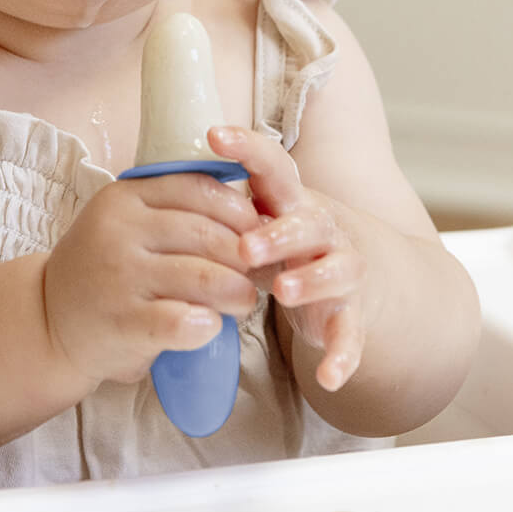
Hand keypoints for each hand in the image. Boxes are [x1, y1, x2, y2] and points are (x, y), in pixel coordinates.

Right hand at [43, 171, 265, 384]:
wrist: (47, 318)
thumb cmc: (102, 267)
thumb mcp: (125, 222)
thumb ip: (170, 209)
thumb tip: (249, 214)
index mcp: (125, 197)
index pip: (196, 188)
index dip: (237, 209)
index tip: (255, 229)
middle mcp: (120, 230)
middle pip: (207, 233)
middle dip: (246, 255)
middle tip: (257, 272)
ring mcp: (120, 276)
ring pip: (205, 277)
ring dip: (238, 293)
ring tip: (244, 300)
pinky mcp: (123, 322)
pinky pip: (184, 322)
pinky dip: (209, 325)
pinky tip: (211, 326)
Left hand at [208, 125, 373, 392]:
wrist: (353, 274)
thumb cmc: (285, 240)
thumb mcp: (258, 218)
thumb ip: (223, 205)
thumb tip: (159, 179)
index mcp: (289, 199)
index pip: (272, 165)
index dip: (247, 148)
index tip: (213, 135)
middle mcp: (322, 228)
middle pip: (307, 222)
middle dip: (278, 233)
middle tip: (246, 247)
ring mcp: (342, 270)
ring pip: (336, 269)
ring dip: (311, 280)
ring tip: (282, 291)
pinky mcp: (351, 314)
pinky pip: (351, 335)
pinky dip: (342, 355)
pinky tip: (327, 376)